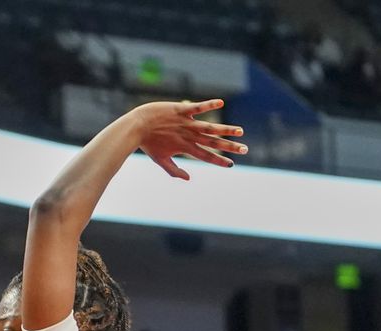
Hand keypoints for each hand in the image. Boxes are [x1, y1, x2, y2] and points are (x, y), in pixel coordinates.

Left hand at [132, 99, 246, 179]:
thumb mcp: (160, 159)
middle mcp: (188, 136)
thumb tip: (188, 178)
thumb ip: (174, 170)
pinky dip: (209, 105)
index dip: (219, 161)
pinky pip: (198, 107)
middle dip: (229, 147)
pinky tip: (221, 103)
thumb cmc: (147, 143)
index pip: (206, 156)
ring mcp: (186, 123)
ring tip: (239, 131)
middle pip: (212, 143)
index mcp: (185, 148)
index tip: (231, 164)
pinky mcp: (182, 110)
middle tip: (244, 149)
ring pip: (209, 127)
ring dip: (225, 129)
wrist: (136, 127)